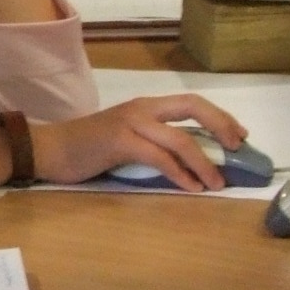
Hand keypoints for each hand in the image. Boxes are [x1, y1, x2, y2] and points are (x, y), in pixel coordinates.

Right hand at [36, 92, 248, 191]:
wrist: (50, 150)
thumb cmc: (88, 148)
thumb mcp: (128, 138)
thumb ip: (155, 142)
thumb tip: (193, 160)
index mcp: (147, 106)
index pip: (191, 102)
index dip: (219, 116)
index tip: (239, 135)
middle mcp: (142, 108)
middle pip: (192, 107)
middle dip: (221, 125)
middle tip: (238, 148)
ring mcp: (131, 122)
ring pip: (179, 138)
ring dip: (204, 162)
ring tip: (217, 183)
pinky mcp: (120, 141)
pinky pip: (159, 157)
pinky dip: (179, 173)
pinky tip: (190, 187)